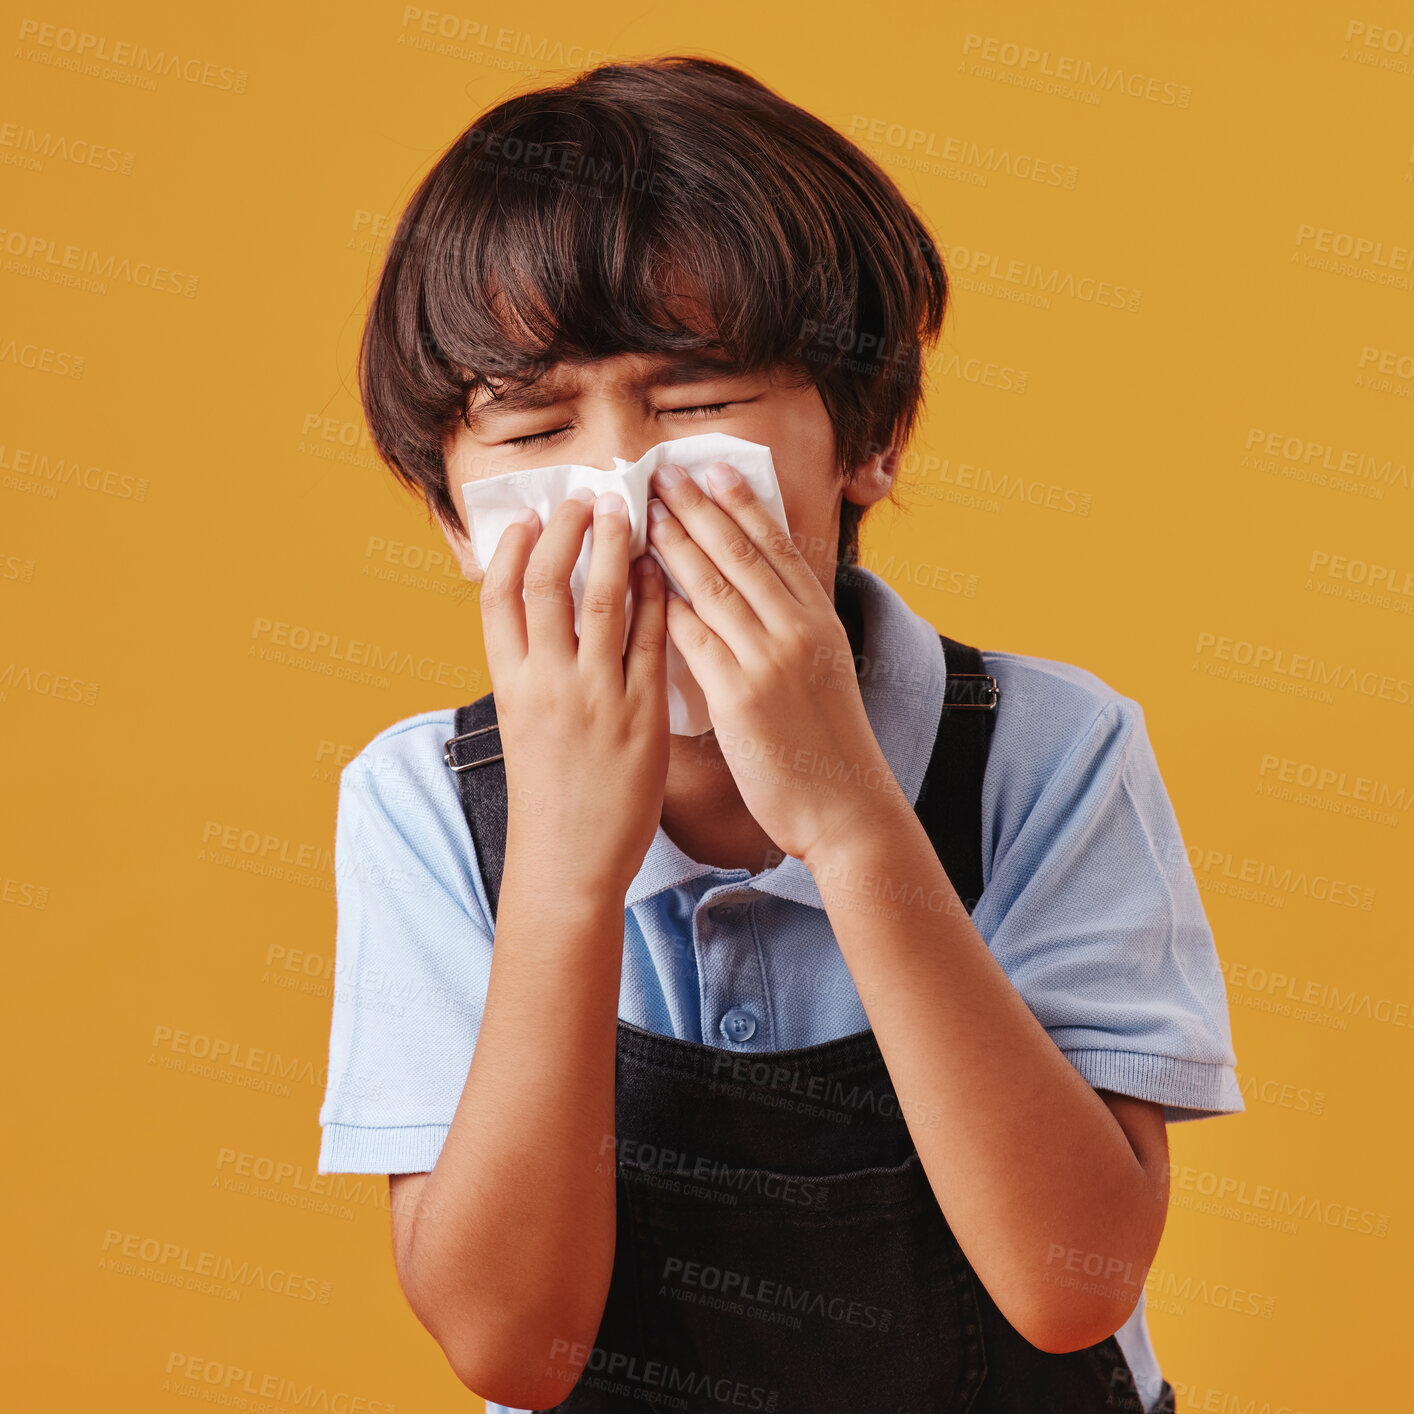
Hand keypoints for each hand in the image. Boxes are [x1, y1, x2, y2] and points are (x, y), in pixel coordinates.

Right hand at [478, 488, 669, 898]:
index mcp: (508, 684)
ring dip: (616, 548)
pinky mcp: (641, 713)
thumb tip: (545, 612)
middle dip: (568, 530)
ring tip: (628, 513)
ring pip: (603, 601)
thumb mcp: (522, 723)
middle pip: (548, 584)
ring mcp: (595, 696)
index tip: (533, 514)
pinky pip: (651, 639)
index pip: (498, 596)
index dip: (512, 547)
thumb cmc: (547, 791)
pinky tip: (664, 569)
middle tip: (589, 496)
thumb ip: (531, 668)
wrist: (570, 859)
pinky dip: (655, 596)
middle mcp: (546, 683)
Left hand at [646, 462, 903, 865]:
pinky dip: (664, 605)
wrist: (848, 809)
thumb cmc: (829, 750)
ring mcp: (771, 660)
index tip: (713, 469)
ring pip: (714, 586)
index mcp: (820, 621)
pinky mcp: (741, 696)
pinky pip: (694, 638)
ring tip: (645, 511)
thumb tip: (758, 600)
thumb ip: (792, 634)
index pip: (778, 546)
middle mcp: (799, 630)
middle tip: (663, 472)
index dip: (742, 503)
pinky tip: (637, 581)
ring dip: (675, 543)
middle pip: (742, 553)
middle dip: (699, 507)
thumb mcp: (824, 674)